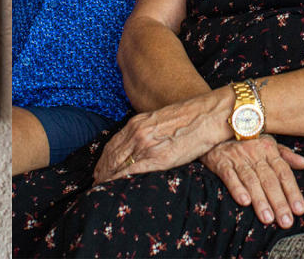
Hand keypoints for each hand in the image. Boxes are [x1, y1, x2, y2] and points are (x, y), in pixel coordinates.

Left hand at [93, 88, 232, 183]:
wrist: (207, 115)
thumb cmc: (189, 120)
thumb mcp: (161, 121)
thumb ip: (148, 132)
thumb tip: (141, 146)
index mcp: (137, 123)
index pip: (112, 144)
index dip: (104, 159)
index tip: (99, 169)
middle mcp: (137, 133)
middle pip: (111, 156)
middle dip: (102, 171)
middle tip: (96, 182)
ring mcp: (146, 145)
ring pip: (117, 164)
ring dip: (107, 177)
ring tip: (102, 187)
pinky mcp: (158, 158)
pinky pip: (132, 172)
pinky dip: (119, 181)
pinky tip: (115, 188)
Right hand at [201, 136, 303, 227]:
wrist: (215, 129)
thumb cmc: (245, 139)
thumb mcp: (266, 142)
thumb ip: (286, 155)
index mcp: (268, 149)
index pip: (283, 172)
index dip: (292, 191)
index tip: (299, 210)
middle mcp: (254, 152)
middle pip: (269, 179)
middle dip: (278, 202)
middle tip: (286, 222)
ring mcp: (236, 157)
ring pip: (251, 180)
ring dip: (260, 200)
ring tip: (267, 218)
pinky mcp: (220, 162)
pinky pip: (229, 176)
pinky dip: (237, 188)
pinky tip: (244, 202)